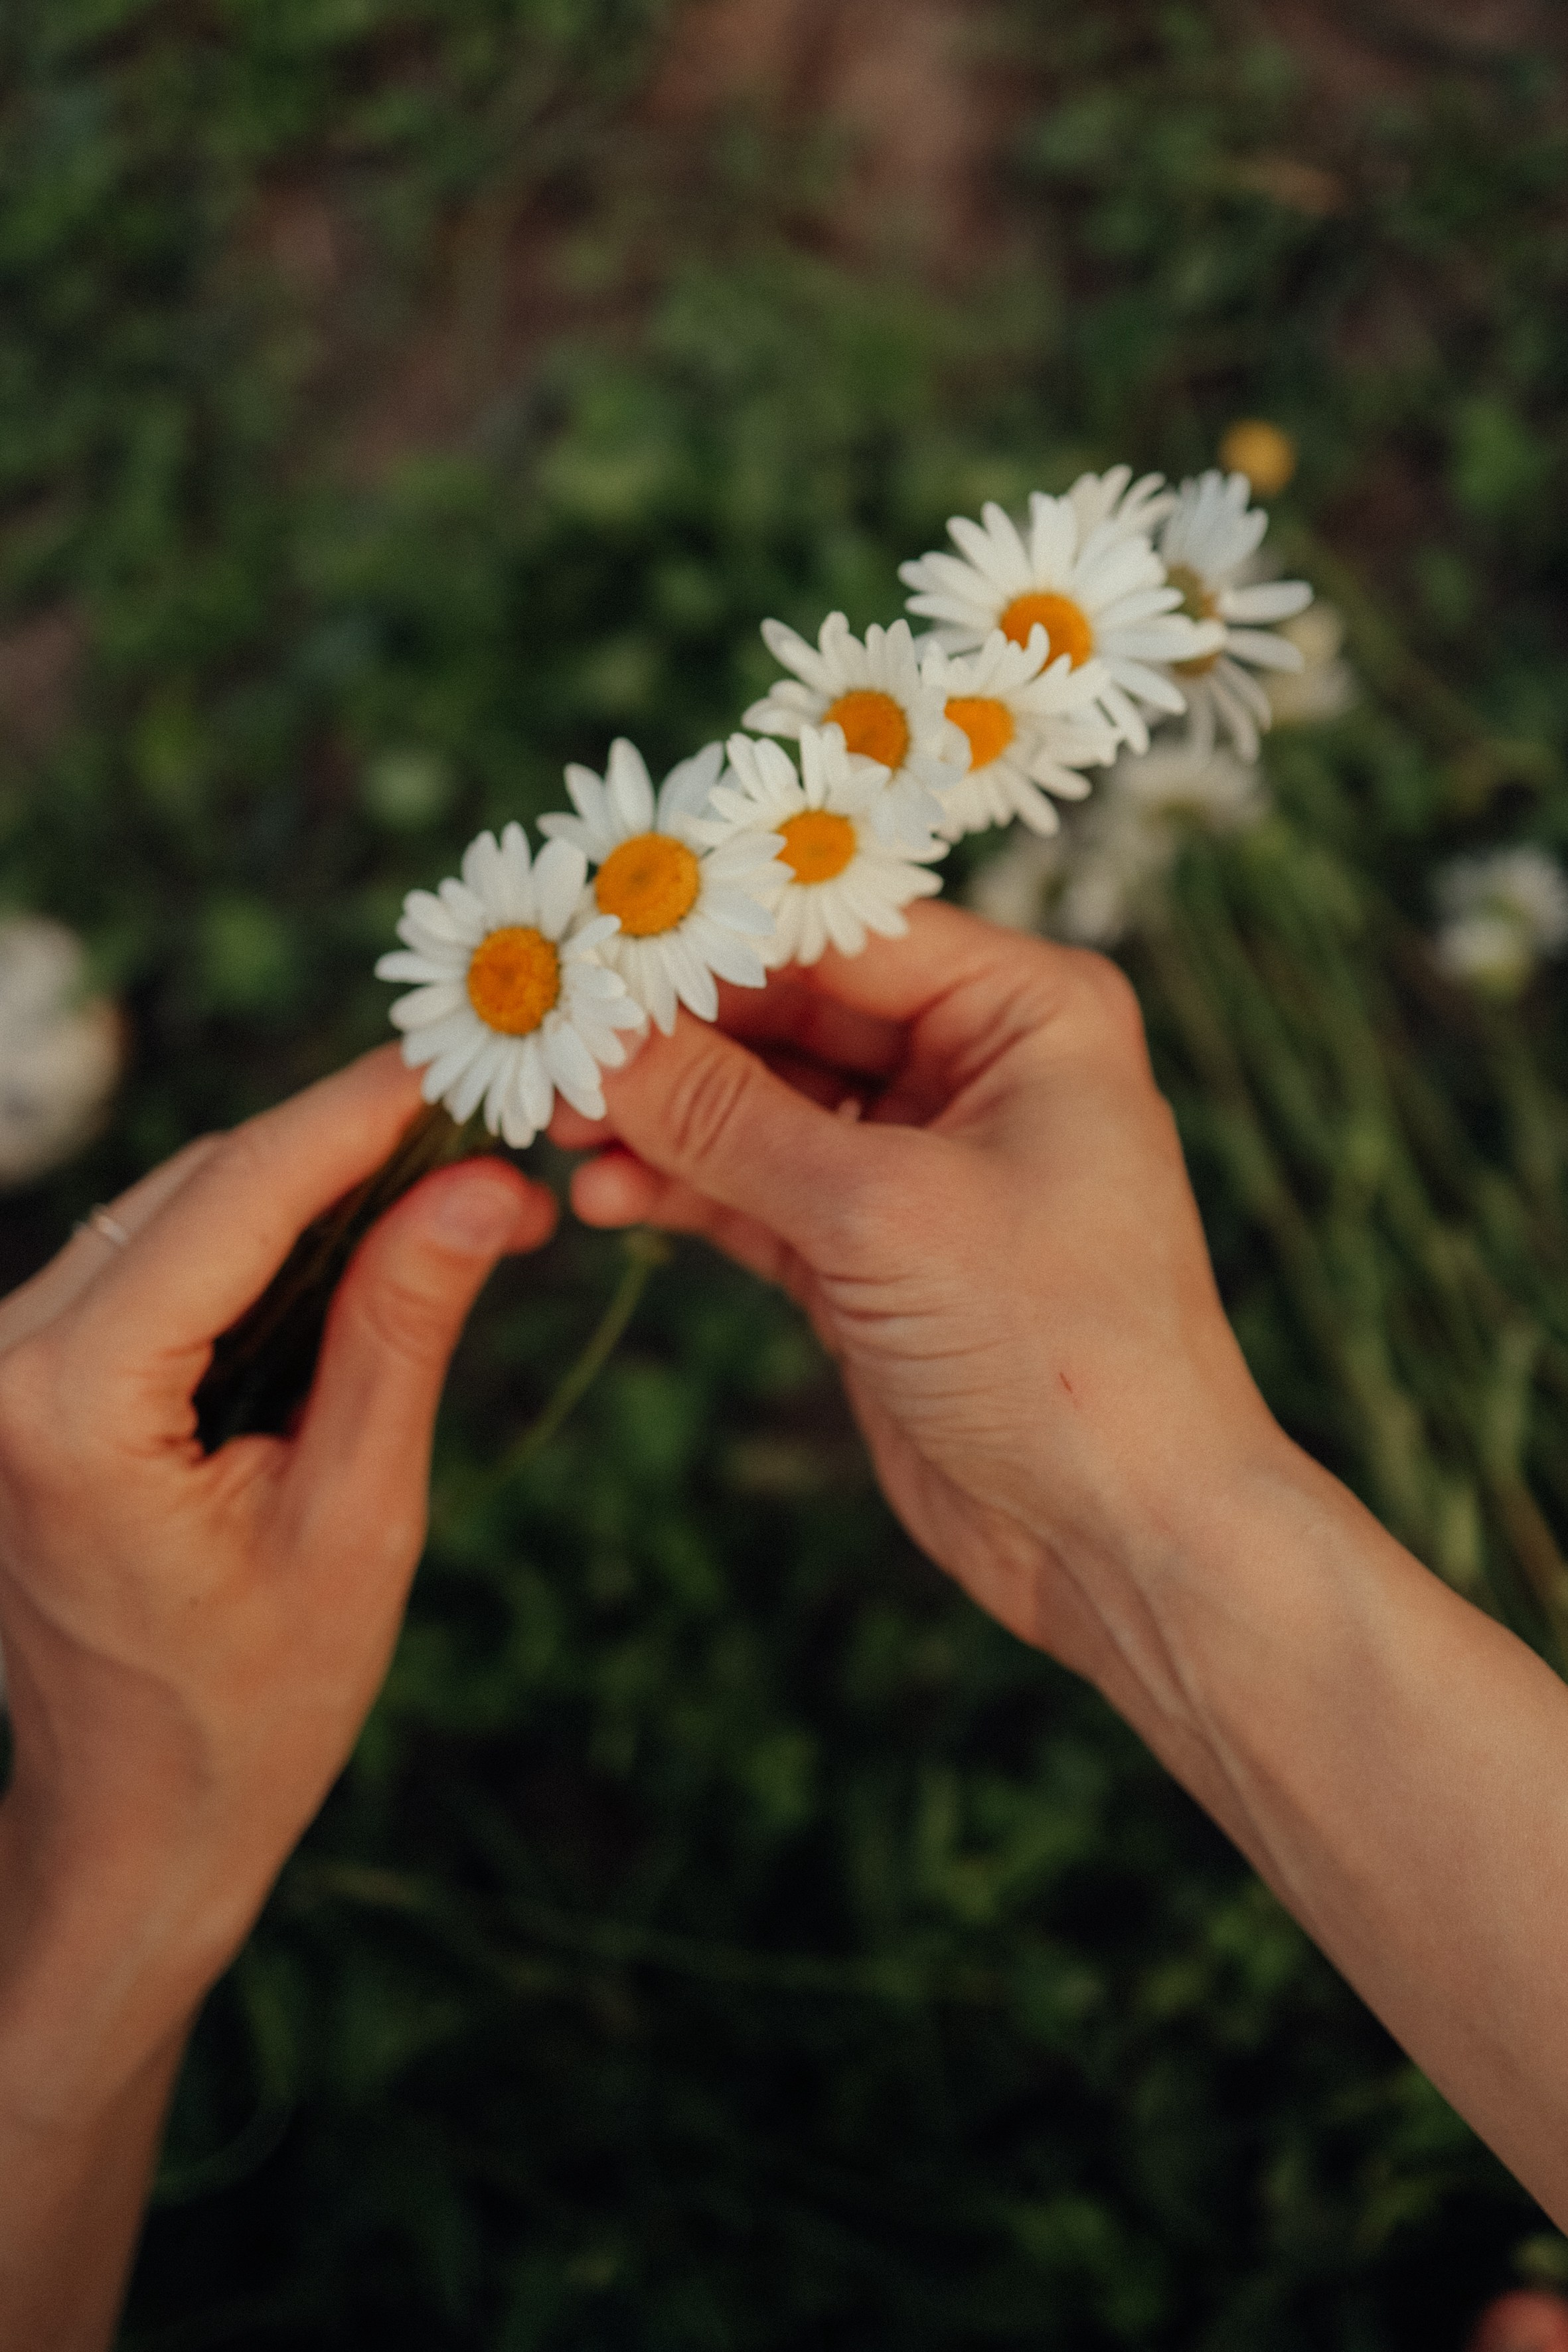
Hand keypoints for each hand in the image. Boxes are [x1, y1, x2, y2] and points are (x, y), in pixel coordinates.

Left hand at [0, 1047, 553, 2115]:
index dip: (364, 1112)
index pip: (238, 1196)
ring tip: (454, 1182)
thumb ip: (402, 1332)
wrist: (132, 1824)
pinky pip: (150, 1260)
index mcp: (73, 1409)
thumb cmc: (253, 1709)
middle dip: (350, 1140)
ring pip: (174, 1209)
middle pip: (200, 1184)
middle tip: (495, 1126)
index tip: (471, 1057)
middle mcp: (3, 1365)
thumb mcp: (356, 1521)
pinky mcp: (21, 1377)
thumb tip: (483, 1185)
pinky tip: (362, 1239)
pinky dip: (257, 1238)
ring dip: (309, 1184)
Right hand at [555, 901, 1280, 1689]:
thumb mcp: (880, 1215)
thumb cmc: (1059, 1350)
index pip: (838, 932)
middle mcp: (978, 1069)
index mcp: (1025, 1011)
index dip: (707, 936)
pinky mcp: (876, 1253)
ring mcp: (923, 1163)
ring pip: (762, 1108)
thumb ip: (728, 1120)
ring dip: (662, 1119)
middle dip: (669, 1036)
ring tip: (554, 1128)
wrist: (1121, 1533)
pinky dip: (686, 1191)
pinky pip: (760, 1192)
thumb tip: (597, 1041)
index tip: (583, 944)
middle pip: (789, 1013)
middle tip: (549, 1047)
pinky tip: (602, 1195)